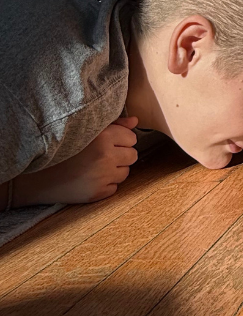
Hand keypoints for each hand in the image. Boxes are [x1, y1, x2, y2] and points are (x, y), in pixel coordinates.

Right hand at [13, 117, 138, 205]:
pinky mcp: (98, 193)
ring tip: (94, 166)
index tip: (107, 141)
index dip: (121, 139)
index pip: (132, 137)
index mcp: (102, 137)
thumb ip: (113, 124)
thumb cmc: (60, 148)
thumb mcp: (84, 130)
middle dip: (121, 154)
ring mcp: (102, 177)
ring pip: (125, 172)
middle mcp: (105, 157)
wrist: (34, 177)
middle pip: (133, 155)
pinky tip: (89, 178)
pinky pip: (114, 187)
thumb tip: (136, 121)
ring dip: (114, 169)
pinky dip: (106, 183)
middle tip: (101, 154)